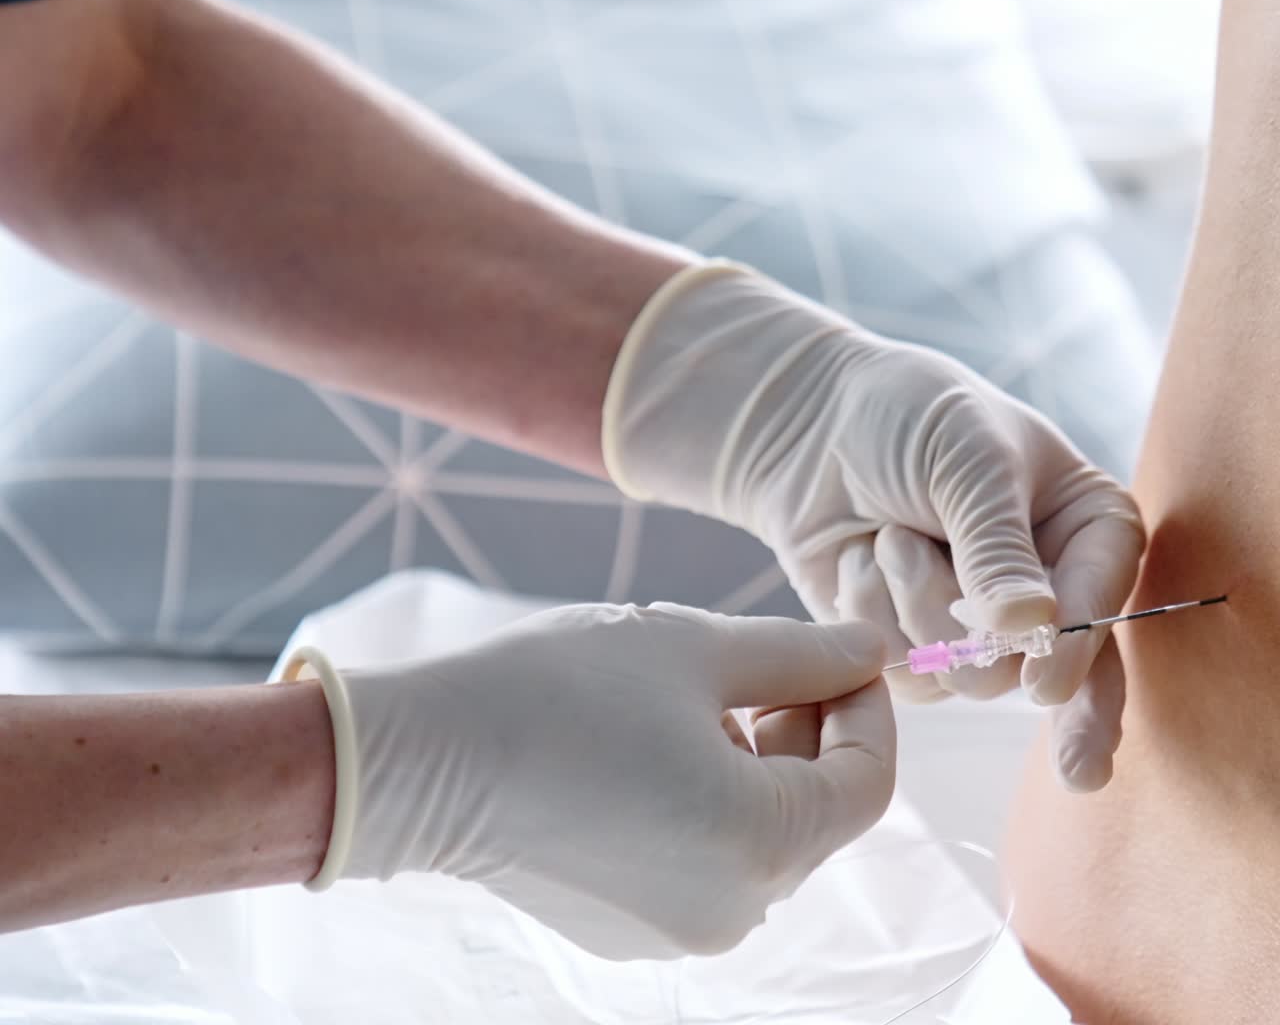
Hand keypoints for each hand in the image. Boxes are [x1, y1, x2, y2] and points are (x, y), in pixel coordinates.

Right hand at [281, 602, 893, 959]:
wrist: (424, 757)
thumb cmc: (560, 689)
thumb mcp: (694, 649)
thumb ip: (804, 653)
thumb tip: (874, 648)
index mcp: (761, 842)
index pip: (867, 780)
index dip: (866, 706)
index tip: (839, 652)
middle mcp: (734, 909)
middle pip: (816, 811)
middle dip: (807, 729)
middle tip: (760, 663)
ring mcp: (680, 931)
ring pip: (762, 835)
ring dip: (756, 764)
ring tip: (692, 699)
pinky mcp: (633, 929)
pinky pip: (707, 861)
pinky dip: (709, 802)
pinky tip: (651, 748)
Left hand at [603, 263, 1144, 791]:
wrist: (810, 423)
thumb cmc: (905, 416)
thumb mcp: (965, 460)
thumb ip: (998, 546)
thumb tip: (1034, 627)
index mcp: (1088, 529)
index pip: (1104, 603)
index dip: (1075, 650)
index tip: (1042, 685)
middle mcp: (1047, 589)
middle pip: (1035, 666)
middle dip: (960, 617)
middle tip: (902, 539)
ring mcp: (980, 626)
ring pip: (963, 677)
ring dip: (906, 600)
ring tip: (887, 533)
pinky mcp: (917, 646)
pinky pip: (906, 673)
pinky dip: (870, 612)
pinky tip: (857, 559)